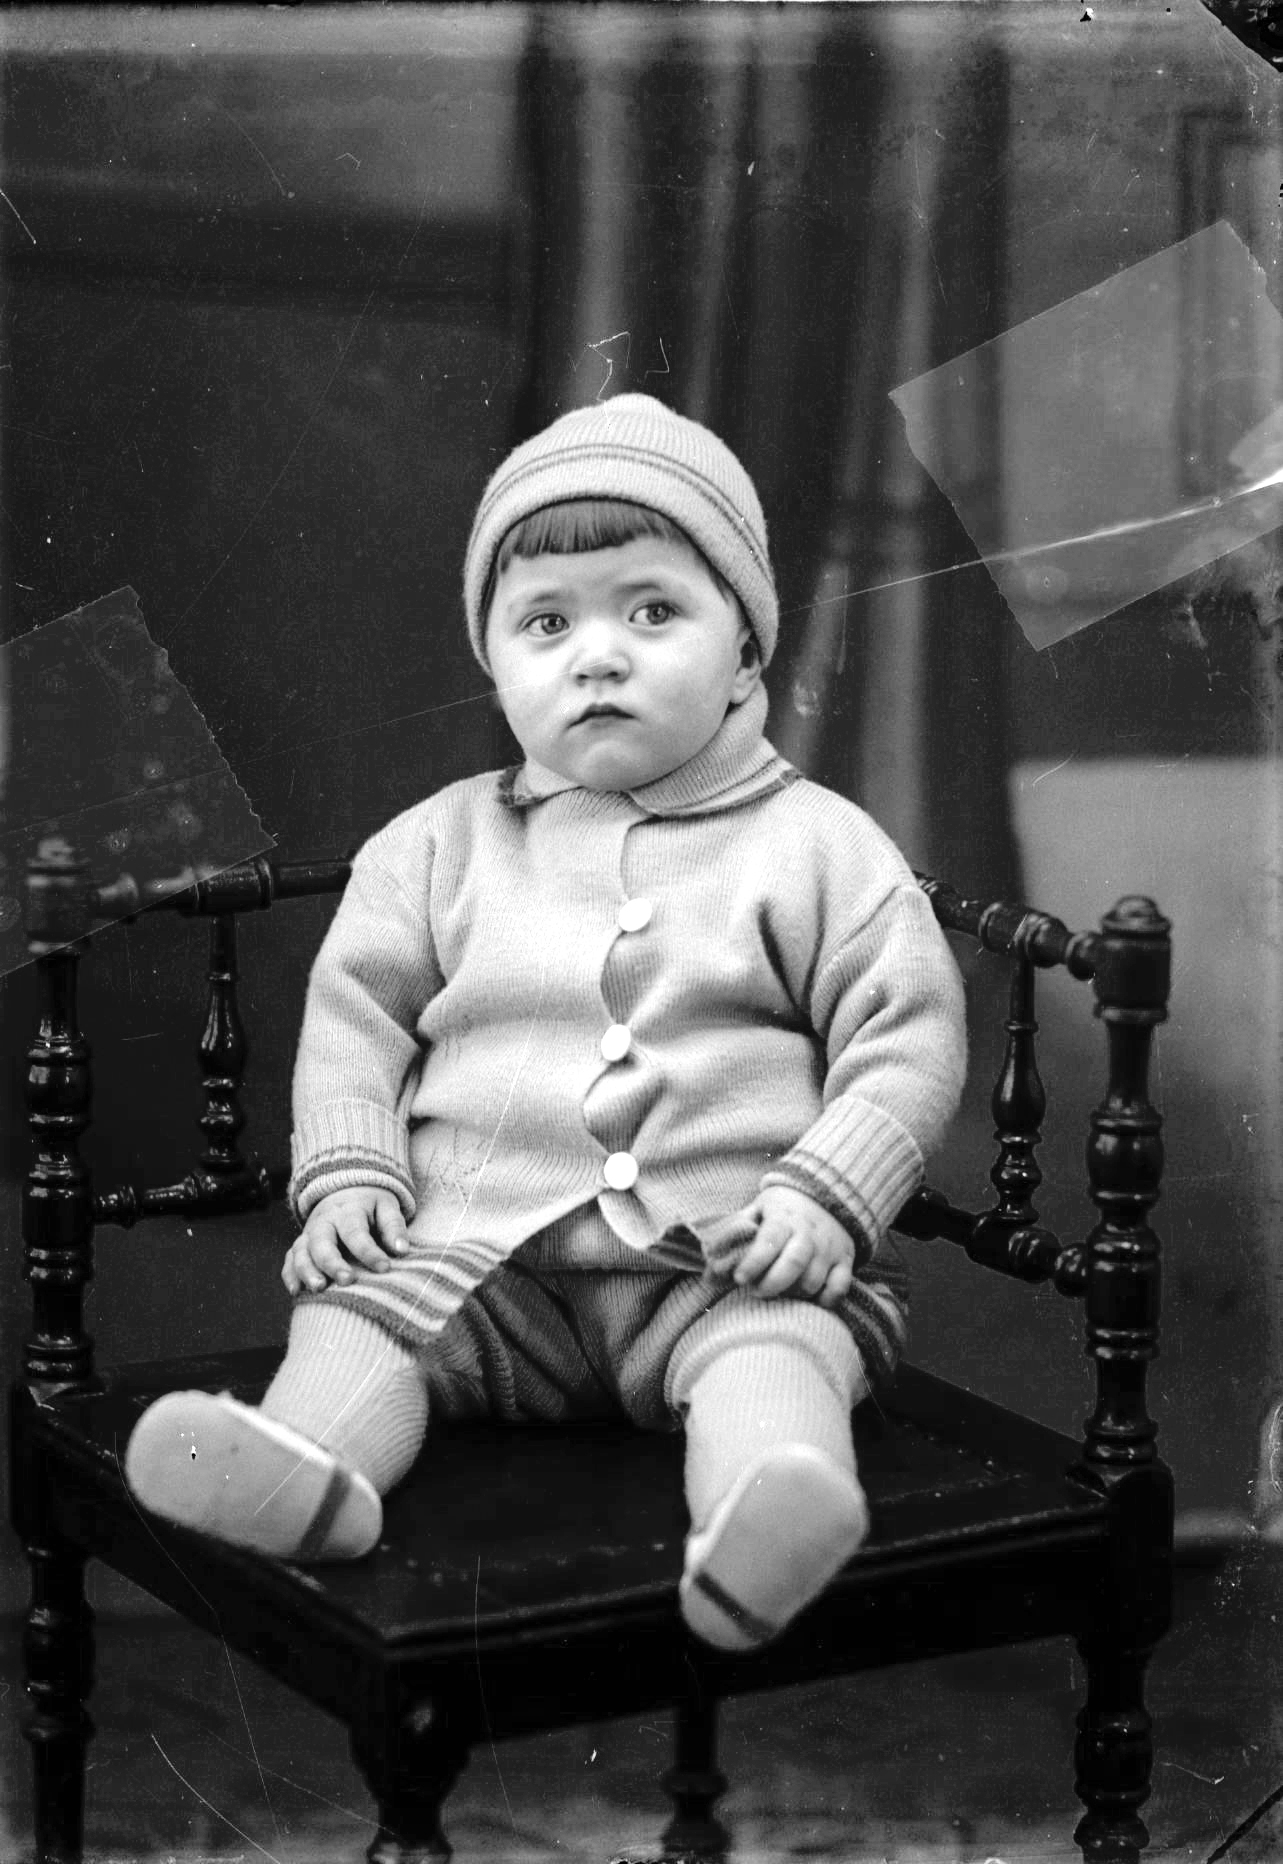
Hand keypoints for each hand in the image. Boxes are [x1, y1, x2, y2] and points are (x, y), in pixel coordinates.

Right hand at [282, 1187, 410, 1295]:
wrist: (344, 1192)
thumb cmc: (370, 1206)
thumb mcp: (386, 1206)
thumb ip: (393, 1226)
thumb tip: (402, 1249)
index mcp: (348, 1212)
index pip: (356, 1232)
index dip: (369, 1252)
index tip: (385, 1268)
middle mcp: (324, 1223)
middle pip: (322, 1243)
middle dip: (332, 1263)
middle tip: (347, 1281)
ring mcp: (309, 1235)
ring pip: (301, 1252)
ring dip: (307, 1271)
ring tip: (319, 1288)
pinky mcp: (301, 1246)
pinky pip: (289, 1260)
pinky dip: (289, 1275)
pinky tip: (295, 1291)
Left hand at [728, 1185, 854, 1307]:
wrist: (826, 1195)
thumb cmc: (781, 1209)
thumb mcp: (757, 1210)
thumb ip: (736, 1232)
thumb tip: (709, 1262)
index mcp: (784, 1219)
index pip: (769, 1242)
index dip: (753, 1263)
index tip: (739, 1278)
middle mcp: (809, 1234)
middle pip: (793, 1264)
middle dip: (771, 1284)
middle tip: (756, 1291)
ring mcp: (829, 1249)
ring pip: (813, 1281)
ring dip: (793, 1294)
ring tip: (779, 1291)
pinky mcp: (845, 1261)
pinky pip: (839, 1288)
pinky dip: (825, 1300)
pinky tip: (809, 1299)